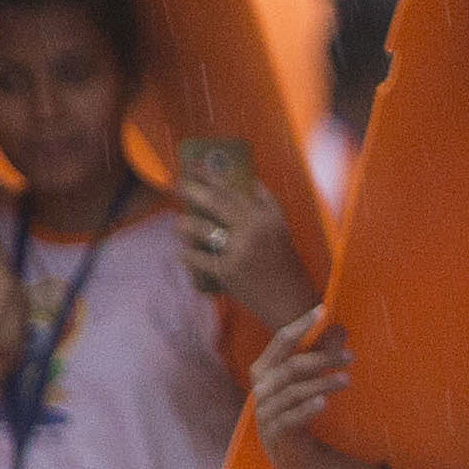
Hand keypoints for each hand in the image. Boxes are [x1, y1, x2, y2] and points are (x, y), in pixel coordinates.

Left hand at [181, 161, 318, 330]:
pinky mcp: (228, 271)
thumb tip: (248, 180)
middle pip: (216, 202)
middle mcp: (255, 229)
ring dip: (184, 225)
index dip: (211, 175)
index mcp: (268, 216)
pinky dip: (187, 254)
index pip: (235, 188)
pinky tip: (182, 252)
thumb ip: (267, 203)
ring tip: (178, 224)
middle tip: (176, 185)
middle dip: (192, 191)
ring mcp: (240, 250)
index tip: (193, 167)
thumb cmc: (284, 264)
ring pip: (201, 229)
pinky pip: (197, 258)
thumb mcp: (281, 229)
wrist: (291, 302)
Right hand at [251, 308, 352, 468]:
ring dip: (322, 383)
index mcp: (265, 368)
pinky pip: (290, 418)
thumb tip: (340, 328)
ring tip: (347, 380)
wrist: (290, 450)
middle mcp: (261, 387)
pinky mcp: (274, 432)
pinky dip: (306, 409)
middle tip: (351, 357)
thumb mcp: (310, 379)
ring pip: (294, 392)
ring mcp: (265, 411)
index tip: (322, 310)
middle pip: (291, 366)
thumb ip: (321, 354)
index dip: (301, 325)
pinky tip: (324, 402)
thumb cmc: (298, 406)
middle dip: (322, 358)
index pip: (282, 340)